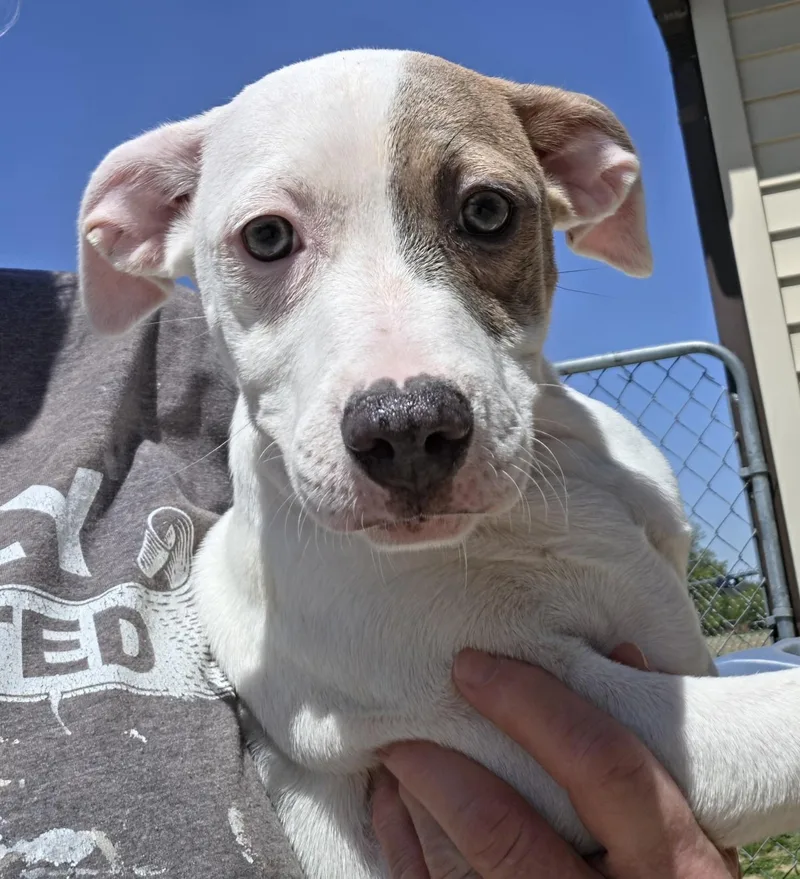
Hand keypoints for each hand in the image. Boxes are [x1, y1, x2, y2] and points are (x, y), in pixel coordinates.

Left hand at [373, 645, 740, 877]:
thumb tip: (618, 655)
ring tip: (397, 755)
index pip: (601, 764)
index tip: (471, 666)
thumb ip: (658, 748)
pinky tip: (393, 805)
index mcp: (674, 864)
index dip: (531, 705)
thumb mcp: (695, 832)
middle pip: (504, 832)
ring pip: (455, 873)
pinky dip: (402, 844)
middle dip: (443, 770)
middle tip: (407, 721)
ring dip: (414, 805)